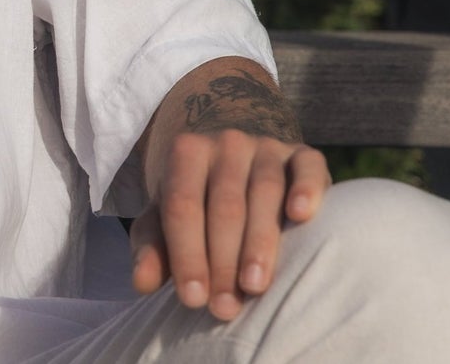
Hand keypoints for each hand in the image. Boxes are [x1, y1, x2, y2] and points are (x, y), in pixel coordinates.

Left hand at [129, 128, 330, 321]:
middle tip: (225, 307)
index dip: (186, 253)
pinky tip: (301, 216)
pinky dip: (307, 189)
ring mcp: (266, 146)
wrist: (232, 158)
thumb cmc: (196, 200)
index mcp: (186, 151)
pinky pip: (308, 166)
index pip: (182, 205)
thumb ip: (153, 247)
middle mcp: (226, 142)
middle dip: (223, 260)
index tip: (193, 299)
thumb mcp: (166, 219)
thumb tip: (141, 282)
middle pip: (224, 203)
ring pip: (265, 191)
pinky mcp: (303, 154)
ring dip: (260, 242)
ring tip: (254, 286)